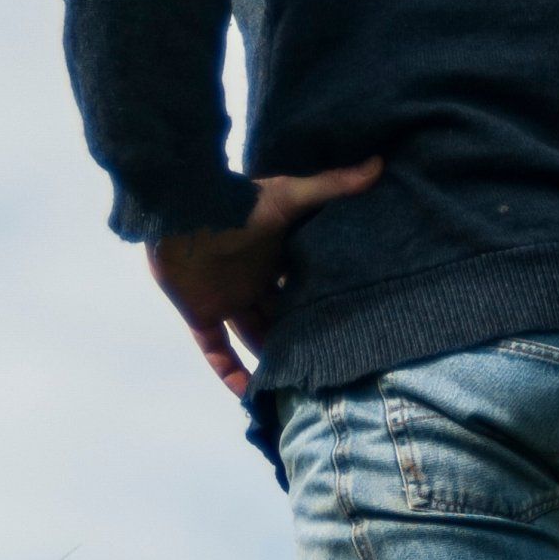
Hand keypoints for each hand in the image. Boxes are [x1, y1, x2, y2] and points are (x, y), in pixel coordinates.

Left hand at [147, 160, 381, 398]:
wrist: (180, 209)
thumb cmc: (236, 202)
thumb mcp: (290, 196)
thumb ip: (331, 186)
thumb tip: (378, 164)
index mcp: (277, 258)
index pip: (303, 288)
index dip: (322, 307)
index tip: (349, 329)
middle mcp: (255, 282)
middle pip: (282, 319)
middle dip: (300, 339)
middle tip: (328, 368)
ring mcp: (227, 300)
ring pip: (254, 339)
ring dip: (270, 362)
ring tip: (296, 391)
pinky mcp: (200, 314)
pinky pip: (217, 352)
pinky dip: (230, 373)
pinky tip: (250, 395)